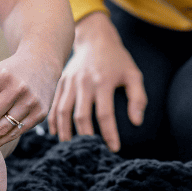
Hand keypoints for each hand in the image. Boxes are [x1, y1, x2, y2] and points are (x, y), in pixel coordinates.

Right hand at [49, 12, 145, 152]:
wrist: (95, 38)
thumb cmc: (117, 59)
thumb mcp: (133, 74)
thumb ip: (138, 97)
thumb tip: (137, 122)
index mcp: (103, 82)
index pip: (105, 114)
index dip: (109, 134)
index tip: (113, 149)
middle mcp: (84, 83)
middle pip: (81, 116)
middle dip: (85, 138)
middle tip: (89, 153)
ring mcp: (70, 82)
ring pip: (63, 112)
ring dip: (65, 132)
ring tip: (70, 148)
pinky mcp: (61, 81)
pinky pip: (54, 104)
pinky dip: (53, 120)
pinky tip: (56, 133)